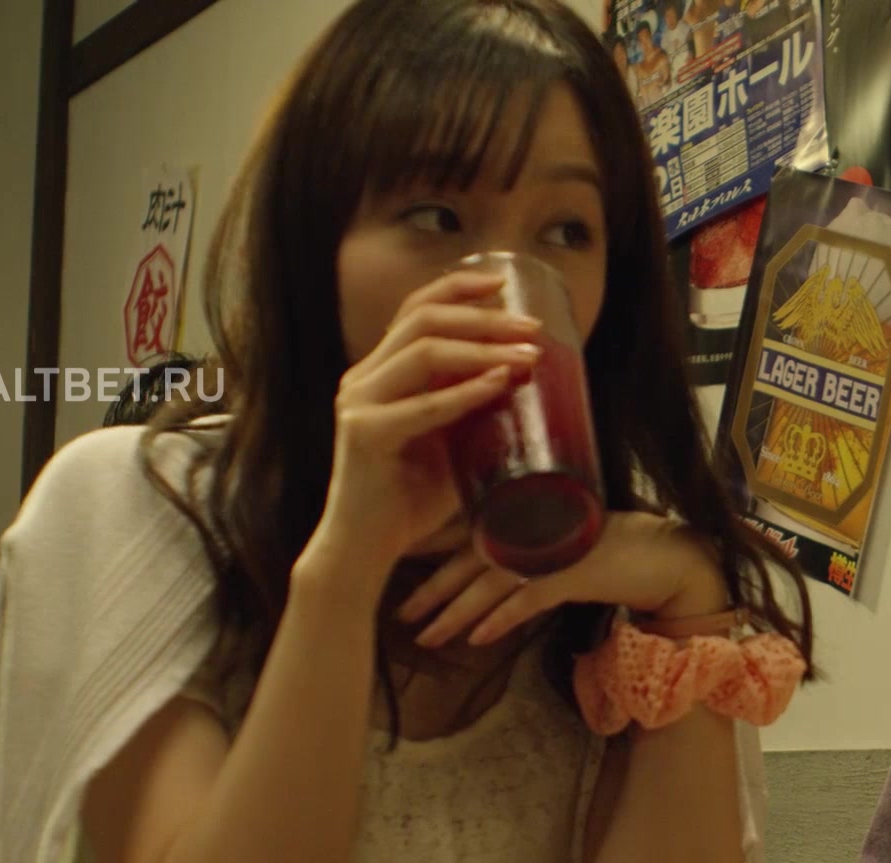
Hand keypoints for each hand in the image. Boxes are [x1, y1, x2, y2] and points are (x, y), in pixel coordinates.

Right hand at [303, 270, 543, 573]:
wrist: (366, 549)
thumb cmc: (411, 501)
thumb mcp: (450, 442)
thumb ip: (474, 411)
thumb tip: (531, 383)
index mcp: (378, 372)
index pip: (415, 309)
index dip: (458, 288)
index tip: (504, 284)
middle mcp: (363, 378)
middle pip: (424, 320)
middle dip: (484, 318)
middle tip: (532, 329)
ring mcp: (358, 403)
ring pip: (424, 352)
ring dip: (484, 349)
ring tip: (528, 355)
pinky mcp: (363, 434)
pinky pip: (421, 406)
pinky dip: (465, 392)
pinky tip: (500, 384)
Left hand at [394, 512, 729, 647]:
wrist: (674, 558)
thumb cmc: (623, 549)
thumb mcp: (569, 541)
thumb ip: (533, 544)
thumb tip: (492, 569)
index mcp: (534, 511)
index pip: (472, 528)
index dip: (435, 549)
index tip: (406, 569)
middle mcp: (540, 525)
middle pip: (472, 558)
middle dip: (433, 588)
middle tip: (402, 613)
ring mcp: (557, 547)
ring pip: (492, 582)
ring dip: (456, 612)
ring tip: (427, 637)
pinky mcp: (577, 571)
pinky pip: (528, 599)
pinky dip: (500, 619)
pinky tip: (476, 639)